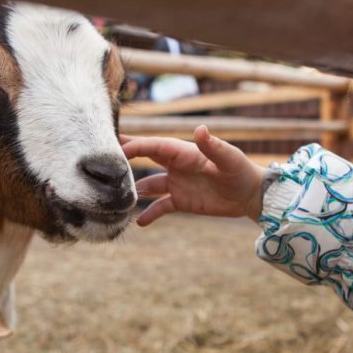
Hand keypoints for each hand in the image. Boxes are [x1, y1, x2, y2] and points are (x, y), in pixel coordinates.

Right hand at [120, 125, 265, 225]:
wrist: (251, 195)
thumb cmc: (241, 171)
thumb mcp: (228, 158)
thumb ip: (212, 146)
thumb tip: (200, 129)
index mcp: (184, 152)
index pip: (154, 147)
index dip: (134, 147)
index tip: (115, 150)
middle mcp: (176, 166)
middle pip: (145, 161)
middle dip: (124, 162)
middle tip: (100, 166)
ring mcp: (177, 183)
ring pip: (148, 186)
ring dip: (133, 191)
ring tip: (114, 200)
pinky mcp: (181, 201)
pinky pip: (160, 207)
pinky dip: (149, 214)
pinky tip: (138, 222)